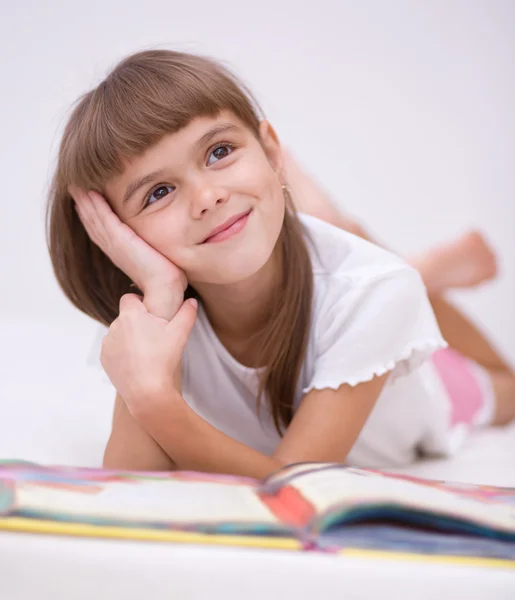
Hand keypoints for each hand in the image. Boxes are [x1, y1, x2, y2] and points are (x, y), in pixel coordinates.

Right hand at [69, 186, 186, 319]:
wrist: (164, 288)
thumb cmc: (165, 279)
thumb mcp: (155, 261)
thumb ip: (151, 253)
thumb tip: (157, 250)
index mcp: (120, 254)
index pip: (100, 232)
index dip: (90, 217)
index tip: (83, 202)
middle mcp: (114, 249)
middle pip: (93, 224)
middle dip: (83, 206)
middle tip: (73, 189)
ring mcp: (116, 245)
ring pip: (95, 219)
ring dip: (85, 202)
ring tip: (76, 187)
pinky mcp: (121, 241)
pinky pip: (106, 219)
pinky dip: (97, 206)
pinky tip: (91, 193)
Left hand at [101, 293, 197, 418]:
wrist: (146, 391)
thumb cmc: (163, 359)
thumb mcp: (180, 334)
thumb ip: (187, 313)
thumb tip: (192, 301)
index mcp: (130, 315)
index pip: (129, 297)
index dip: (140, 302)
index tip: (151, 314)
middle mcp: (114, 326)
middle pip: (126, 317)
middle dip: (138, 322)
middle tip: (155, 336)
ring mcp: (107, 344)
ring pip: (120, 333)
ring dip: (130, 337)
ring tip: (147, 352)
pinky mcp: (104, 359)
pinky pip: (114, 349)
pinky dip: (123, 353)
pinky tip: (137, 363)